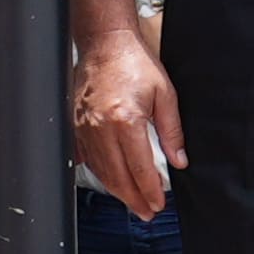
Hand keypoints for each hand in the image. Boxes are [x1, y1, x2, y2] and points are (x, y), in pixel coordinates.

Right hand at [77, 28, 185, 218]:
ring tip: (132, 200)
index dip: (150, 191)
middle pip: (117, 177)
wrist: (105, 42)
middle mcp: (101, 128)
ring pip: (100, 171)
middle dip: (133, 199)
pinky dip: (100, 172)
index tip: (158, 204)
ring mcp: (84, 128)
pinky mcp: (75, 125)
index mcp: (125, 120)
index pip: (139, 169)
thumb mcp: (164, 94)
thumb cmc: (134, 62)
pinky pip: (86, 158)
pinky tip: (111, 180)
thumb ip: (172, 131)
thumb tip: (179, 160)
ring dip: (117, 190)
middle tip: (146, 212)